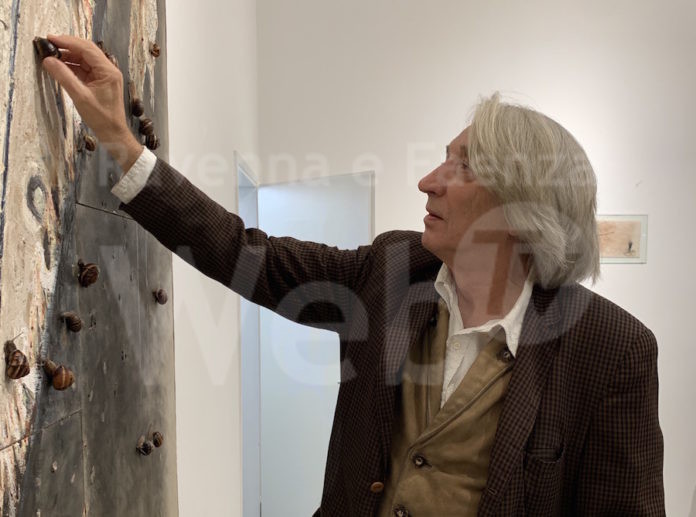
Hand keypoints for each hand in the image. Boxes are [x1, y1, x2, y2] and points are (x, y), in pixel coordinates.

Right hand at [41, 34, 142, 171]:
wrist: (113, 133)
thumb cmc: (101, 118)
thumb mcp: (80, 97)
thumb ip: (64, 77)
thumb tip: (49, 60)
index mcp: (108, 71)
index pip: (87, 49)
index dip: (68, 42)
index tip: (50, 39)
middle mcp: (108, 70)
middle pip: (86, 51)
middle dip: (67, 46)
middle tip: (49, 44)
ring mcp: (104, 76)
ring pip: (84, 60)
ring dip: (68, 57)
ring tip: (51, 56)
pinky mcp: (99, 83)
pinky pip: (84, 69)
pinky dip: (72, 67)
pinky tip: (59, 67)